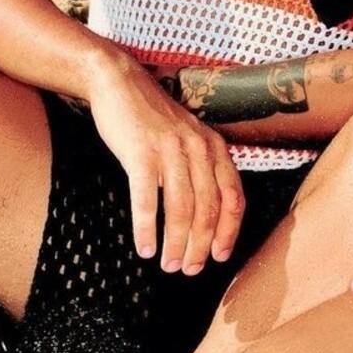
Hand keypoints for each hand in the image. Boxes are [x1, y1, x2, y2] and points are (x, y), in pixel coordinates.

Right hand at [86, 56, 243, 272]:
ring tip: (168, 265)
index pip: (233, 198)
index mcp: (215, 147)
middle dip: (200, 245)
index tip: (220, 256)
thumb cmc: (152, 117)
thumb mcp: (188, 137)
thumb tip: (206, 214)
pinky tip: (144, 247)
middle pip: (208, 209)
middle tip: (188, 269)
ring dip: (176, 243)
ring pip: (181, 209)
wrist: (119, 82)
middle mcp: (198, 149)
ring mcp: (170, 150)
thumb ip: (201, 167)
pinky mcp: (141, 153)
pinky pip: (148, 199)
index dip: (229, 232)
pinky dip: (147, 228)